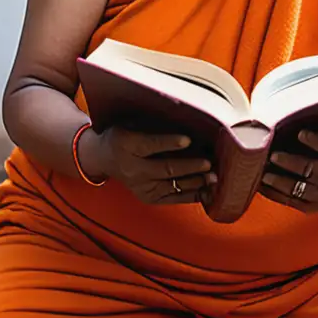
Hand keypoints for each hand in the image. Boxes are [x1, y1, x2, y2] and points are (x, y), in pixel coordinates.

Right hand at [90, 126, 216, 204]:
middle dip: (189, 166)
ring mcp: (140, 186)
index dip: (169, 142)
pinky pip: (174, 198)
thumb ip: (153, 124)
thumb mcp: (131, 123)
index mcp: (126, 145)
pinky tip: (207, 190)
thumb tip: (187, 119)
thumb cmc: (123, 135)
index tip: (188, 139)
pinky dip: (192, 194)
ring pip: (172, 185)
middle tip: (209, 163)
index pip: (150, 145)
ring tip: (214, 177)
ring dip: (196, 181)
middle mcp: (132, 169)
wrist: (104, 158)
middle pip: (164, 168)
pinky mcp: (148, 198)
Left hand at [260, 126, 317, 213]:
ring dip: (282, 182)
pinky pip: (299, 202)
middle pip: (316, 170)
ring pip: (305, 189)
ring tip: (265, 173)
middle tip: (273, 154)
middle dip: (292, 163)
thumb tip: (302, 107)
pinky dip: (279, 195)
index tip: (300, 134)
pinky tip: (265, 186)